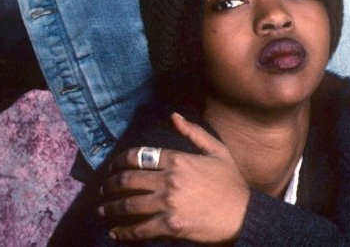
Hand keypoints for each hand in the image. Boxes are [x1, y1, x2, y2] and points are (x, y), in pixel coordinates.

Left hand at [98, 113, 249, 242]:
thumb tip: (173, 116)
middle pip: (128, 180)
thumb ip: (193, 133)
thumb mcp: (217, 151)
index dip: (119, 162)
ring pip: (129, 205)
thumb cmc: (232, 183)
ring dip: (111, 208)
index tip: (112, 167)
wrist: (246, 216)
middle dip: (110, 185)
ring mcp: (168, 203)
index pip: (138, 156)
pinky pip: (141, 229)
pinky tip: (115, 233)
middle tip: (103, 190)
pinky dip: (124, 232)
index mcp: (177, 159)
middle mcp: (169, 179)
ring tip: (103, 210)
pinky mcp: (171, 226)